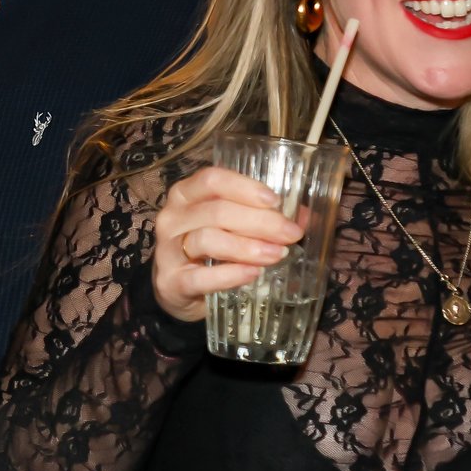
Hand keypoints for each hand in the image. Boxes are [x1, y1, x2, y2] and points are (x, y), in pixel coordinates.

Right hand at [150, 165, 303, 323]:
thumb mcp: (229, 227)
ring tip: (276, 255)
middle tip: (290, 234)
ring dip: (247, 247)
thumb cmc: (208, 250)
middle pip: (216, 210)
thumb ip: (260, 217)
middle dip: (259, 221)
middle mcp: (173, 217)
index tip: (275, 201)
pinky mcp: (171, 282)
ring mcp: (168, 250)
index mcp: (186, 195)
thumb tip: (302, 216)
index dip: (245, 187)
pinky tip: (252, 273)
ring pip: (207, 239)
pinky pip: (201, 277)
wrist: (177, 290)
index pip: (212, 180)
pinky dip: (230, 274)